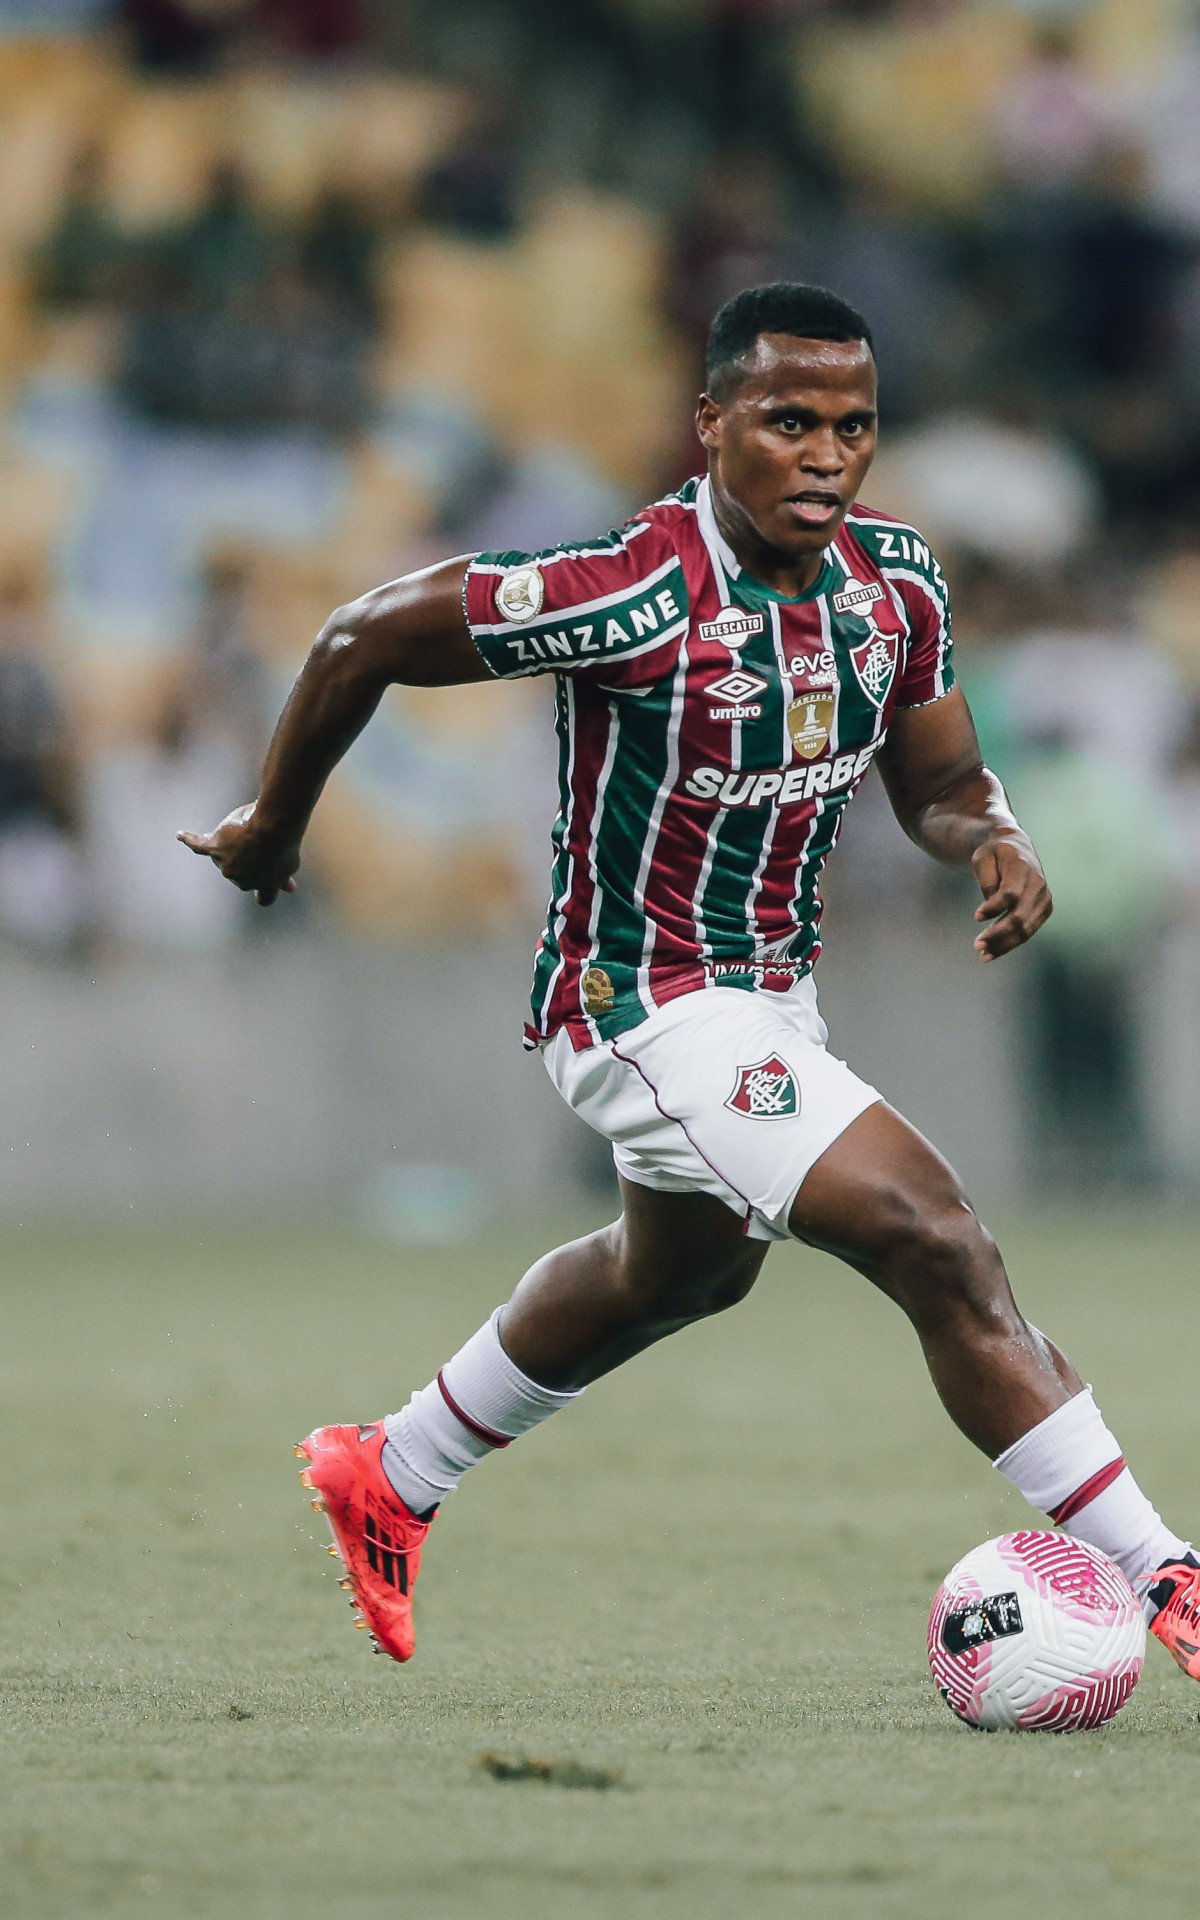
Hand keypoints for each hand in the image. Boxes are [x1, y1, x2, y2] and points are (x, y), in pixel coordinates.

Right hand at [177, 803, 300, 905]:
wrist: (274, 827)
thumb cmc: (285, 841)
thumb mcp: (290, 862)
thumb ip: (285, 876)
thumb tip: (291, 890)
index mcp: (265, 886)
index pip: (263, 897)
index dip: (261, 889)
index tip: (261, 882)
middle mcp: (244, 881)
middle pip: (244, 872)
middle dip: (250, 856)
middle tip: (263, 837)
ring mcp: (227, 866)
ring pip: (227, 855)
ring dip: (235, 841)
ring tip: (251, 823)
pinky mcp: (215, 848)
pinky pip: (199, 846)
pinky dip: (190, 840)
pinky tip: (182, 834)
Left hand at [971, 834, 1050, 961]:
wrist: (1016, 849)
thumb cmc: (994, 854)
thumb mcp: (982, 858)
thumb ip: (986, 880)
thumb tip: (991, 905)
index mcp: (1022, 867)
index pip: (1010, 894)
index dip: (993, 907)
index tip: (976, 917)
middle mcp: (1038, 884)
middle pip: (1019, 916)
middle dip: (998, 933)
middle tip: (977, 945)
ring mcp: (1044, 898)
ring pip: (1025, 929)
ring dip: (1003, 944)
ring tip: (983, 955)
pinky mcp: (1044, 910)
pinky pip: (1028, 932)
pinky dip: (1010, 944)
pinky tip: (992, 953)